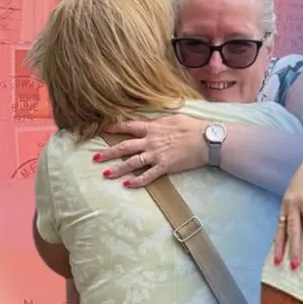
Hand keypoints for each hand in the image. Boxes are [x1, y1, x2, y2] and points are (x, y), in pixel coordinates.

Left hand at [95, 115, 209, 188]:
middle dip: (109, 152)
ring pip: (132, 163)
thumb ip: (159, 122)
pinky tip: (127, 185)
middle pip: (125, 147)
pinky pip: (147, 176)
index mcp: (153, 127)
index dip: (115, 127)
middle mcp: (151, 141)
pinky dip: (137, 181)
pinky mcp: (165, 167)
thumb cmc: (193, 127)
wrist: (206, 140)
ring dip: (118, 169)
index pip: (129, 126)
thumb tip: (151, 123)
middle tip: (95, 158)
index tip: (103, 129)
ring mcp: (157, 155)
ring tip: (106, 174)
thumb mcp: (174, 118)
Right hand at [274, 154, 302, 269]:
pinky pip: (280, 222)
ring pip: (282, 228)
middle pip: (293, 230)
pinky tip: (277, 249)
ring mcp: (287, 202)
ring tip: (278, 262)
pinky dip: (278, 236)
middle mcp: (294, 201)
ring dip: (280, 246)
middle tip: (295, 267)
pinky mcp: (284, 202)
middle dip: (294, 249)